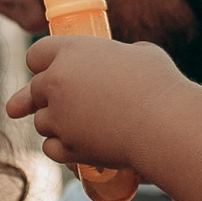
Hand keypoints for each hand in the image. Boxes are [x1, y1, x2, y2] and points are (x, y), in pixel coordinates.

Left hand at [5, 34, 195, 169]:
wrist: (165, 124)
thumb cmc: (159, 84)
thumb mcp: (141, 54)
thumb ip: (119, 55)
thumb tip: (121, 62)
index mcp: (71, 52)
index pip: (36, 55)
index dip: (42, 64)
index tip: (47, 71)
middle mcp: (56, 82)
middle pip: (35, 90)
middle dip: (48, 96)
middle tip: (68, 103)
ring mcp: (59, 117)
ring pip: (41, 122)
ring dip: (55, 124)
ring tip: (82, 125)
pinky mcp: (66, 146)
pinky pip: (51, 148)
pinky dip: (62, 148)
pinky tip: (77, 145)